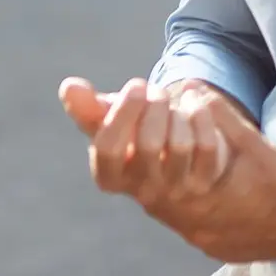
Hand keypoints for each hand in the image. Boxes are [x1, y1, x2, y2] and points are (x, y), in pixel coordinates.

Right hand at [59, 76, 228, 205]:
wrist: (177, 163)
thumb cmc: (134, 137)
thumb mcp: (110, 123)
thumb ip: (88, 109)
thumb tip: (68, 87)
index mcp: (110, 176)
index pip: (108, 151)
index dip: (122, 113)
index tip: (135, 86)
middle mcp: (143, 190)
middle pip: (150, 144)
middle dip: (156, 104)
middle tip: (156, 91)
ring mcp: (175, 189)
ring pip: (180, 145)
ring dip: (179, 112)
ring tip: (173, 103)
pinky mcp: (204, 181)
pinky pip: (207, 146)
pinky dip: (201, 115)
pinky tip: (194, 102)